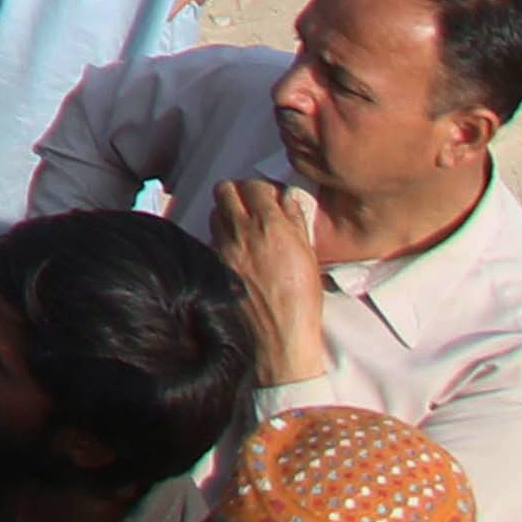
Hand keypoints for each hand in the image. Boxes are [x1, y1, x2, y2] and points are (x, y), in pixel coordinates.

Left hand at [213, 174, 336, 381]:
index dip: (262, 189)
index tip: (269, 197)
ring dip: (227, 212)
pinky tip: (237, 248)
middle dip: (238, 192)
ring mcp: (223, 248)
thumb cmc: (302, 300)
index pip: (254, 186)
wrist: (281, 335)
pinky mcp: (215, 264)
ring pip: (214, 212)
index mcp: (269, 226)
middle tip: (251, 204)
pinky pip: (212, 237)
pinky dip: (222, 236)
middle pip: (224, 190)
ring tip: (244, 226)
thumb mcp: (309, 256)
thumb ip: (296, 221)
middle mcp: (241, 232)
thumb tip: (287, 200)